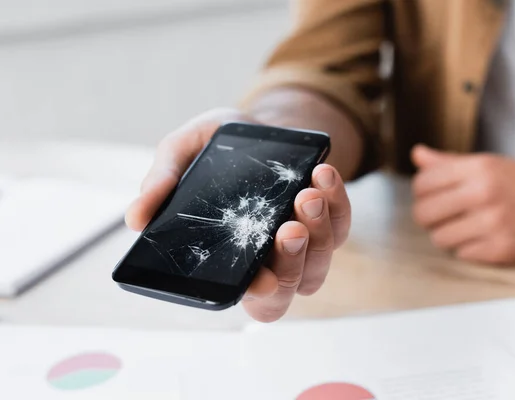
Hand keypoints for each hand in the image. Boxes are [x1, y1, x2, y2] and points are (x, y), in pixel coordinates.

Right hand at [126, 108, 350, 320]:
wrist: (257, 126)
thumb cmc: (216, 150)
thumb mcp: (181, 154)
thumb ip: (161, 183)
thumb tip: (134, 218)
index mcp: (235, 258)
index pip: (251, 294)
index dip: (258, 296)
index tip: (263, 281)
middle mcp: (273, 258)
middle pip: (293, 284)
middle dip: (293, 261)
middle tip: (287, 228)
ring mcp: (305, 240)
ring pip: (322, 259)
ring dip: (319, 230)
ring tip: (305, 194)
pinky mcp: (329, 218)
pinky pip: (341, 222)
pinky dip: (337, 201)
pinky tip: (321, 175)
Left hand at [411, 145, 514, 264]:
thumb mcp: (492, 164)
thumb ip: (450, 162)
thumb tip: (418, 155)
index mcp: (479, 169)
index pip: (422, 183)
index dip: (422, 193)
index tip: (431, 196)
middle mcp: (483, 194)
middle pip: (424, 213)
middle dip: (429, 217)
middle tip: (442, 216)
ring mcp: (492, 224)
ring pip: (439, 238)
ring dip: (448, 235)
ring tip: (464, 228)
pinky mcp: (500, 250)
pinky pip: (461, 254)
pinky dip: (467, 249)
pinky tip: (482, 239)